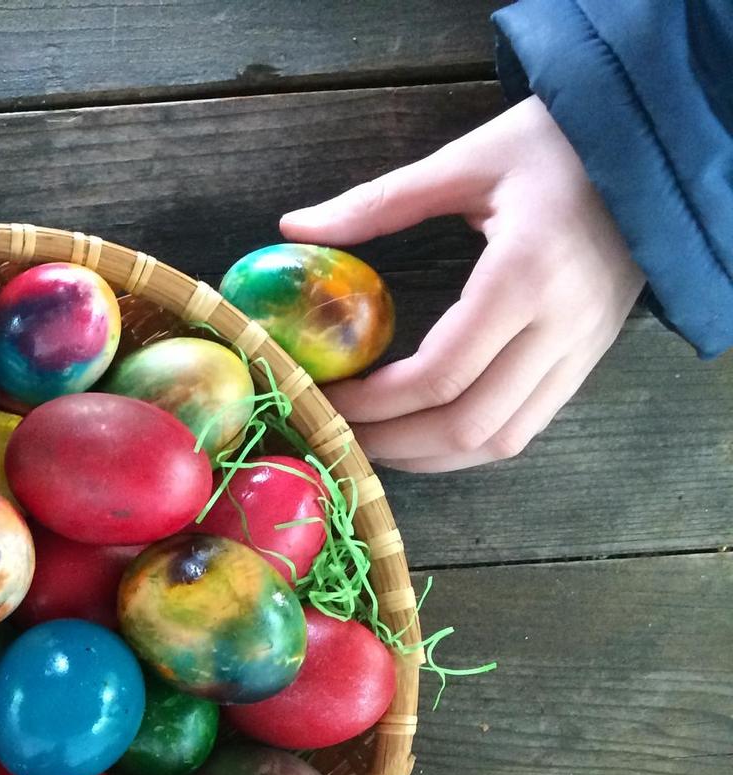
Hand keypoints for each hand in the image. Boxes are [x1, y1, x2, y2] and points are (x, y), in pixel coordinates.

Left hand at [281, 96, 642, 470]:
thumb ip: (378, 202)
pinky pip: (527, 427)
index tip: (324, 396)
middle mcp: (561, 325)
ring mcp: (582, 350)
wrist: (653, 147)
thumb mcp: (465, 161)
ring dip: (430, 457)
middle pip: (469, 425)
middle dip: (393, 443)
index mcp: (525, 275)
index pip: (440, 374)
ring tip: (372, 442)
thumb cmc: (555, 146)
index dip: (374, 403)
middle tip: (337, 432)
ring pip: (501, 440)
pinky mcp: (589, 360)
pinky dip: (469, 444)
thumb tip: (293, 225)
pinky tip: (424, 432)